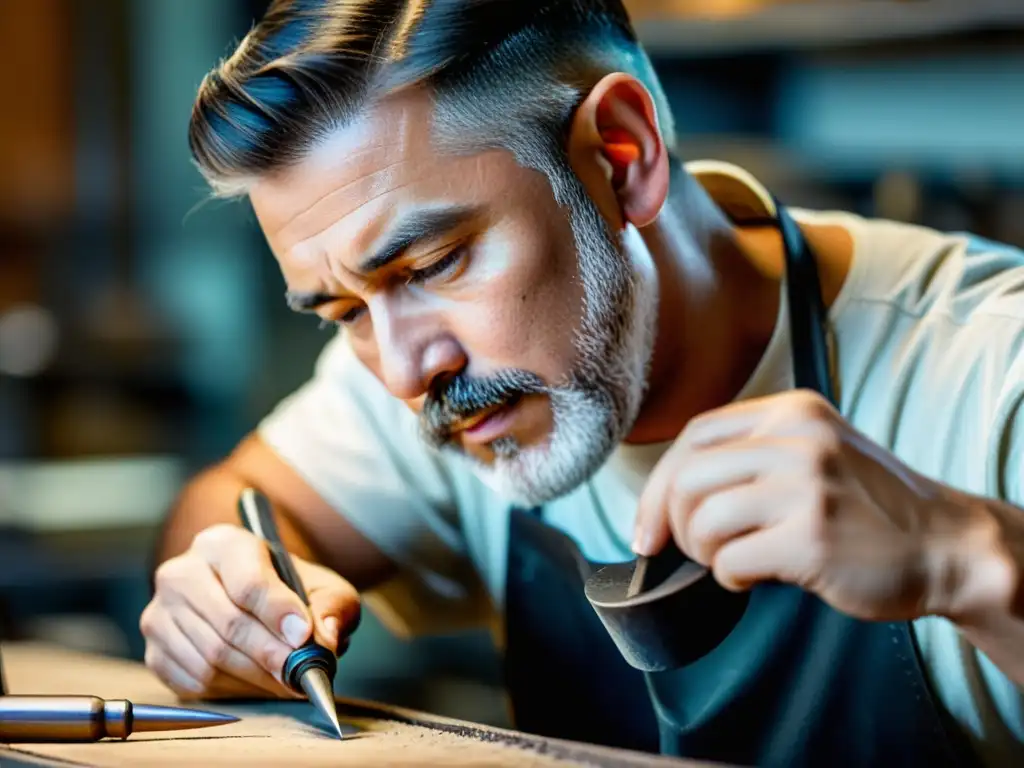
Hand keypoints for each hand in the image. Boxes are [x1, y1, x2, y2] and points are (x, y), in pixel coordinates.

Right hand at [141, 524, 360, 699]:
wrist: (252, 598)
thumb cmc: (287, 589)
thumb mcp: (322, 585)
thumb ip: (332, 605)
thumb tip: (325, 636)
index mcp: (223, 544)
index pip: (247, 581)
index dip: (277, 612)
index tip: (303, 635)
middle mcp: (182, 573)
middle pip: (227, 624)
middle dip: (270, 654)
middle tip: (299, 673)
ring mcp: (161, 613)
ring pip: (210, 658)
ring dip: (255, 678)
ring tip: (286, 681)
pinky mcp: (155, 651)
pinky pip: (194, 681)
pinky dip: (232, 691)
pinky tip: (257, 684)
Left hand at [633, 389, 984, 621]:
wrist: (945, 544)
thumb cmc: (868, 506)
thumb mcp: (815, 450)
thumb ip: (753, 454)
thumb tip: (669, 493)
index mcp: (790, 412)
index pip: (694, 436)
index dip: (658, 484)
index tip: (646, 523)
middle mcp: (796, 441)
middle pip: (687, 477)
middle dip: (671, 523)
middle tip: (690, 549)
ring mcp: (806, 487)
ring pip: (703, 518)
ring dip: (702, 551)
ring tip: (728, 560)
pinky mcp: (811, 538)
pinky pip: (731, 561)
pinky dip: (730, 577)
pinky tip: (754, 578)